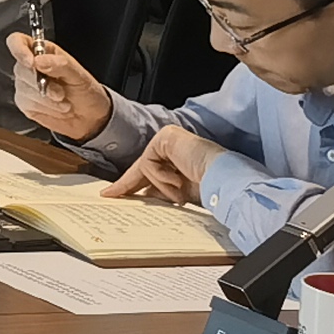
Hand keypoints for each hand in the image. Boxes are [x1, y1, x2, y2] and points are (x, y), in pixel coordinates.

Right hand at [7, 32, 113, 144]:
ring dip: (46, 99)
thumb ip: (59, 65)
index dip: (19, 49)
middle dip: (41, 84)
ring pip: (24, 89)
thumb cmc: (86, 91)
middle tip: (60, 92)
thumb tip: (38, 60)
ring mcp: (25, 85)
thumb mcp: (79, 75)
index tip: (32, 62)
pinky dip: (45, 108)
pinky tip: (57, 108)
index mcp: (42, 51)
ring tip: (63, 101)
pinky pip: (26, 104)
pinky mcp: (25, 103)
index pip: (17, 42)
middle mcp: (31, 66)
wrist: (90, 117)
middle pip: (21, 69)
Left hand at [104, 125, 228, 205]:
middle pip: (142, 168)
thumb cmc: (210, 189)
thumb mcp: (179, 195)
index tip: (112, 194)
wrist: (223, 181)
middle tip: (110, 195)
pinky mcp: (166, 137)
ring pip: (145, 168)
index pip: (148, 173)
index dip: (130, 186)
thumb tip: (141, 197)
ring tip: (180, 193)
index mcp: (177, 161)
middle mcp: (172, 147)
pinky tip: (178, 180)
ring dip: (161, 186)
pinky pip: (149, 162)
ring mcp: (168, 139)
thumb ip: (160, 192)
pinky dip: (161, 176)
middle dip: (127, 184)